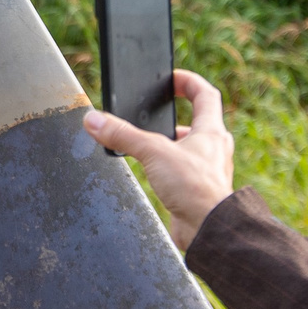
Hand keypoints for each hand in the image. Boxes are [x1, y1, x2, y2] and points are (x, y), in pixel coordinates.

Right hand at [86, 68, 233, 250]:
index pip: (206, 95)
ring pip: (189, 149)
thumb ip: (123, 136)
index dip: (189, 82)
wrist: (209, 230)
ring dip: (171, 144)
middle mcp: (213, 149)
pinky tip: (154, 175)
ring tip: (148, 146)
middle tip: (156, 114)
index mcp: (211, 132)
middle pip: (197, 122)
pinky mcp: (198, 191)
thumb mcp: (154, 153)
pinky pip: (182, 172)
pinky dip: (168, 168)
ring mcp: (207, 171)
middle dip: (175, 116)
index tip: (173, 78)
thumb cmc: (195, 189)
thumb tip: (94, 120)